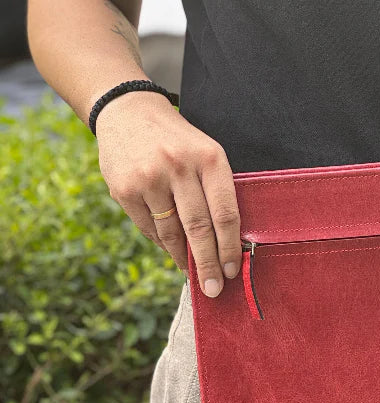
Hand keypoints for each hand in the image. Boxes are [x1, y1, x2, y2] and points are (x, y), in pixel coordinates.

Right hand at [95, 91, 240, 296]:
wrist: (128, 112)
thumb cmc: (179, 143)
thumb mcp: (206, 155)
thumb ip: (217, 193)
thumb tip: (227, 246)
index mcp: (209, 158)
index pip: (225, 213)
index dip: (230, 247)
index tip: (232, 271)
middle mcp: (178, 167)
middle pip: (199, 229)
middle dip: (208, 264)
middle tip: (213, 290)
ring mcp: (148, 178)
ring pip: (171, 233)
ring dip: (184, 258)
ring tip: (193, 272)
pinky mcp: (123, 189)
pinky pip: (149, 228)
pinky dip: (163, 244)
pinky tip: (172, 250)